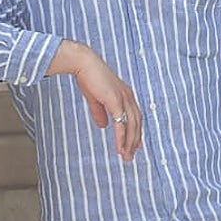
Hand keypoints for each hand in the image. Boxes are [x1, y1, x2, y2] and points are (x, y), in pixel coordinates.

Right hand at [48, 41, 142, 161]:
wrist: (84, 64)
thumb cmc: (89, 77)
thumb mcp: (96, 99)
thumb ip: (100, 112)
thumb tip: (102, 126)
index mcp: (126, 95)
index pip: (135, 117)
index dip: (136, 131)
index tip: (135, 145)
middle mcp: (128, 97)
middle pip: (136, 123)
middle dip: (134, 141)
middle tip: (130, 156)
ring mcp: (124, 99)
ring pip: (131, 126)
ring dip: (129, 143)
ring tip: (126, 156)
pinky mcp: (116, 101)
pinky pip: (121, 124)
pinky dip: (121, 138)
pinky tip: (119, 148)